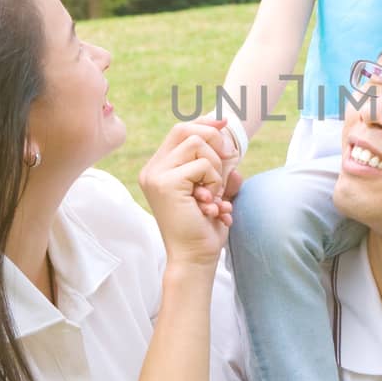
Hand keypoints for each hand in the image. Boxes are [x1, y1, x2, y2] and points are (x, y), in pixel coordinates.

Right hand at [138, 119, 235, 267]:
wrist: (195, 256)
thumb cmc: (205, 226)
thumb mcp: (213, 188)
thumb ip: (217, 164)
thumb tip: (226, 135)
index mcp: (158, 169)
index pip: (180, 131)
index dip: (204, 124)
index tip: (224, 124)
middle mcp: (152, 170)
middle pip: (185, 129)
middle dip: (214, 139)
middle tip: (229, 161)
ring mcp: (156, 175)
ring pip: (197, 144)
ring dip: (216, 168)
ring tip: (213, 195)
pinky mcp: (165, 183)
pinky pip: (202, 165)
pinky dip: (214, 181)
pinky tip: (209, 203)